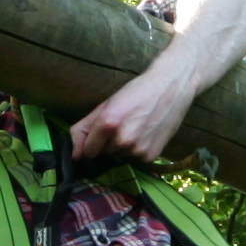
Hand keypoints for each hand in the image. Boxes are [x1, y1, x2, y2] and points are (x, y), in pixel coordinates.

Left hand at [72, 67, 193, 162]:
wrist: (172, 87)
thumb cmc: (137, 91)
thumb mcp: (106, 105)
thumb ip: (84, 129)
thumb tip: (74, 156)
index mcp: (108, 123)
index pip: (88, 151)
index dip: (93, 142)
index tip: (102, 133)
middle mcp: (122, 140)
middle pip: (105, 152)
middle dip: (109, 141)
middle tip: (125, 122)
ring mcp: (138, 149)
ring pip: (121, 154)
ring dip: (124, 145)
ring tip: (138, 125)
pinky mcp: (151, 155)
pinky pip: (136, 157)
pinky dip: (139, 148)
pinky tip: (147, 132)